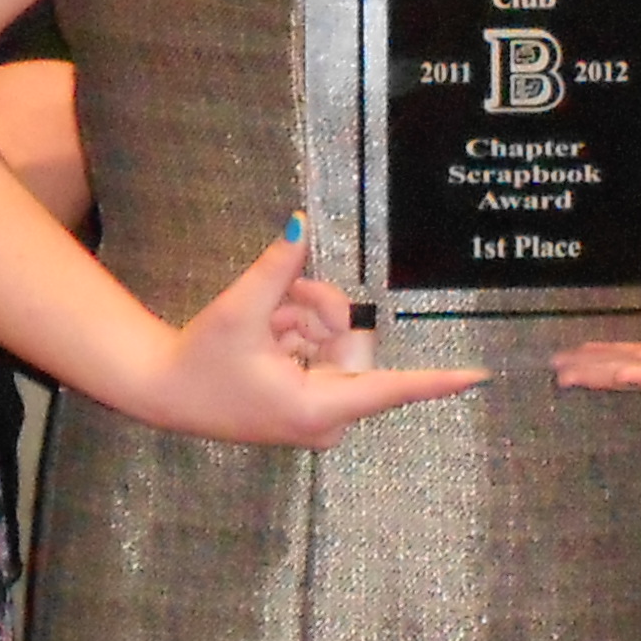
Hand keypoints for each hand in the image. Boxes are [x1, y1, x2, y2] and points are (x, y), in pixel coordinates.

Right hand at [129, 224, 485, 445]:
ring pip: (337, 342)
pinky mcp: (312, 409)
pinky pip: (324, 354)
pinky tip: (265, 340)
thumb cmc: (200, 360)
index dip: (436, 381)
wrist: (162, 393)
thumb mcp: (238, 309)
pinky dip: (297, 334)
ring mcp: (321, 416)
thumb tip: (301, 222)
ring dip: (301, 319)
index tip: (478, 377)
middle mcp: (327, 419)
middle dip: (317, 310)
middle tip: (277, 306)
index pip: (391, 389)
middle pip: (352, 342)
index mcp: (317, 407)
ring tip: (262, 327)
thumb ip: (276, 266)